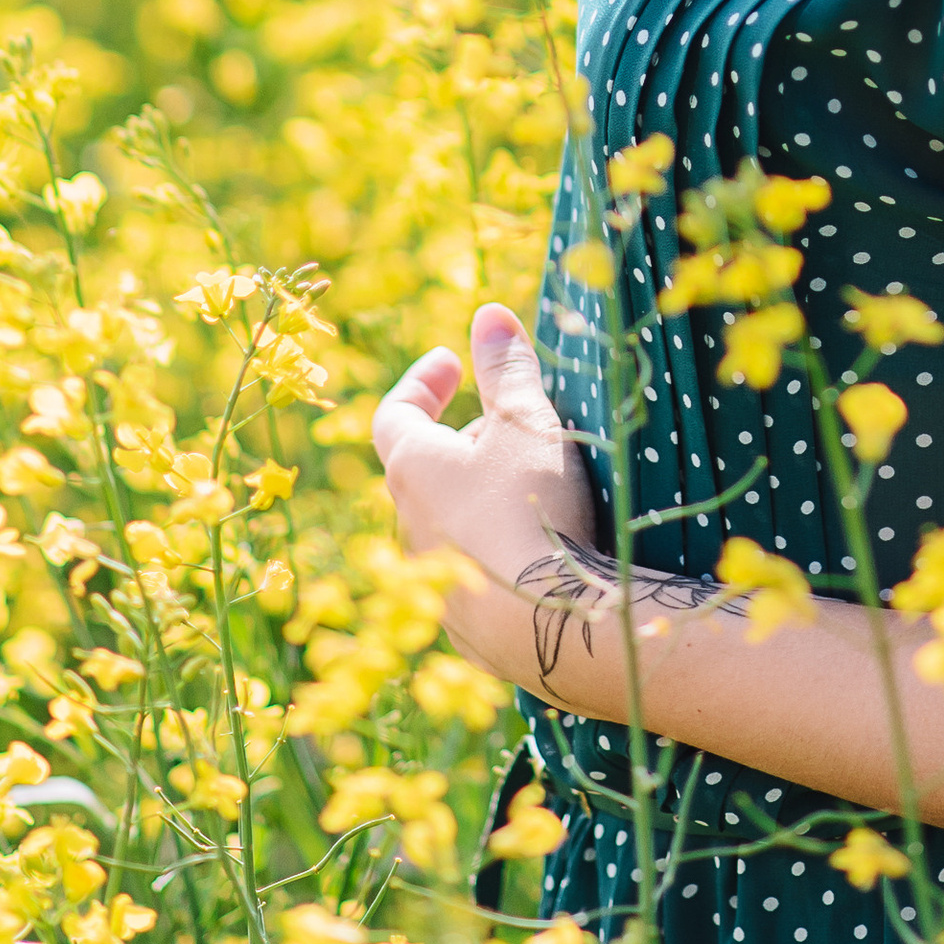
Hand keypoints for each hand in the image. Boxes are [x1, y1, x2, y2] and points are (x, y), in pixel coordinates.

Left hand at [371, 303, 598, 658]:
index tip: (452, 363)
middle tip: (515, 426)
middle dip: (466, 442)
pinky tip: (541, 550)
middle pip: (427, 470)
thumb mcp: (526, 422)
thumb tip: (489, 315)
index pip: (395, 414)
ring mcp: (432, 585)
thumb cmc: (530, 507)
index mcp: (413, 470)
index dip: (422, 382)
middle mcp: (409, 527)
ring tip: (537, 487)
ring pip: (450, 524)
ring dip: (481, 499)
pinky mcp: (464, 628)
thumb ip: (507, 369)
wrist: (548, 624)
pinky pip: (475, 574)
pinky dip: (499, 550)